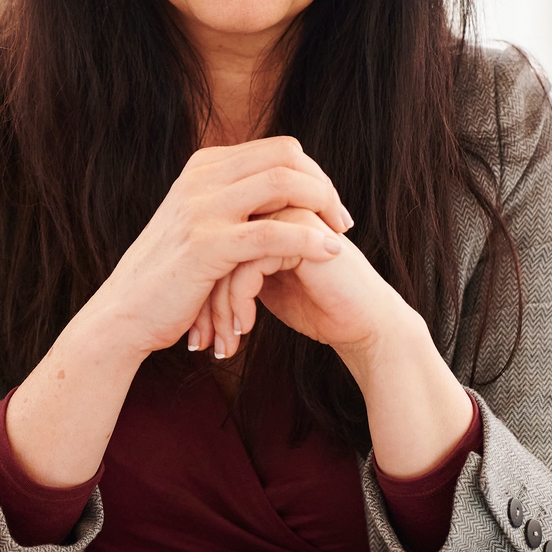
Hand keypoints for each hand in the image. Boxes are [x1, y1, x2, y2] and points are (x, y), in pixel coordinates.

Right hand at [83, 137, 353, 362]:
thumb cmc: (167, 278)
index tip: (330, 207)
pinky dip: (308, 240)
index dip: (314, 174)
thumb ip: (228, 202)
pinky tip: (329, 254)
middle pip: (286, 157)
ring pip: (283, 184)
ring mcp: (201, 208)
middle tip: (343, 221)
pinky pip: (271, 232)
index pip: (278, 149)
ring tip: (339, 237)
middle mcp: (201, 178)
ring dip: (322, 207)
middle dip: (324, 187)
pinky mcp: (205, 245)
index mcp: (203, 168)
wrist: (123, 314)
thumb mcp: (194, 224)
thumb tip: (272, 192)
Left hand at [198, 206, 422, 362]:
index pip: (209, 244)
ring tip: (224, 342)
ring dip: (219, 308)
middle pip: (212, 248)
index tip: (196, 330)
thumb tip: (188, 278)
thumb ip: (234, 267)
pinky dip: (239, 303)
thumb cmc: (314, 306)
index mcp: (261, 214)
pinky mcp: (299, 235)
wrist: (363, 324)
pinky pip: (247, 266)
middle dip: (202, 300)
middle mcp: (272, 208)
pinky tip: (245, 329)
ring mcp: (287, 217)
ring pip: (225, 258)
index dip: (198, 289)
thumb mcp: (263, 285)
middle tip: (200, 340)